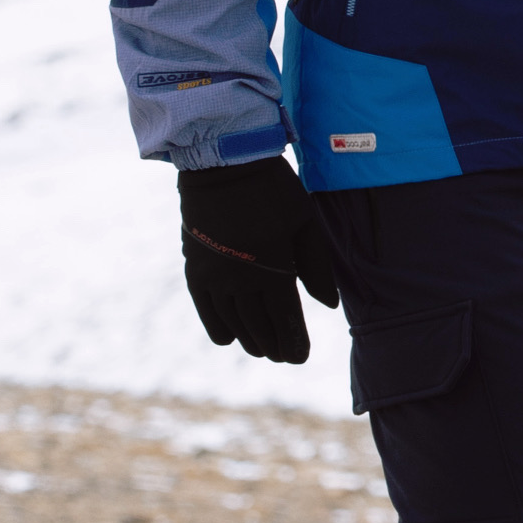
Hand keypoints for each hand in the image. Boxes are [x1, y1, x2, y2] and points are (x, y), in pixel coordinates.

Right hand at [179, 157, 343, 362]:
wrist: (224, 166)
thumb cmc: (273, 190)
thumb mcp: (305, 222)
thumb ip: (316, 266)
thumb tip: (327, 305)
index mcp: (273, 268)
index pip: (285, 318)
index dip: (294, 340)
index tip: (301, 356)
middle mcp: (241, 280)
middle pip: (258, 325)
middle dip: (274, 344)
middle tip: (285, 356)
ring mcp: (214, 277)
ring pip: (233, 322)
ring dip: (249, 340)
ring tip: (262, 350)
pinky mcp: (195, 270)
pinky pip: (205, 309)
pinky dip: (217, 327)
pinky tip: (229, 338)